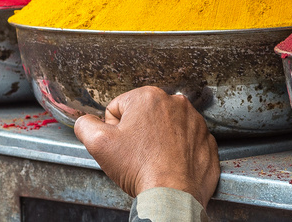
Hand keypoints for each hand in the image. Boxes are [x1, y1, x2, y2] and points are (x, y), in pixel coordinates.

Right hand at [75, 86, 219, 206]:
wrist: (173, 194)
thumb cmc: (140, 167)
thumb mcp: (98, 143)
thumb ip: (85, 124)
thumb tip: (86, 121)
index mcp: (149, 96)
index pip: (118, 108)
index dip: (114, 129)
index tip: (122, 144)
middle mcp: (176, 103)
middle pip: (143, 116)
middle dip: (137, 132)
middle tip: (136, 153)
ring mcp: (195, 121)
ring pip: (165, 128)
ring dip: (157, 140)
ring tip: (153, 159)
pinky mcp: (206, 139)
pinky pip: (185, 142)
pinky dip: (177, 151)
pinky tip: (169, 162)